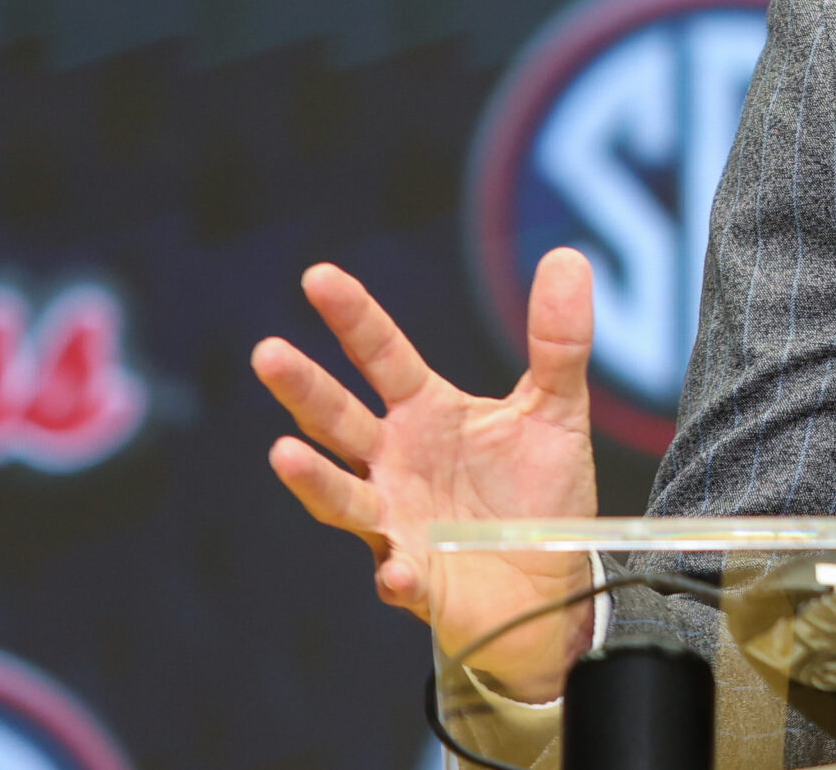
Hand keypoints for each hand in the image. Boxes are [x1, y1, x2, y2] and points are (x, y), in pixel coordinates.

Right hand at [251, 249, 599, 699]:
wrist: (550, 578)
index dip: (353, 318)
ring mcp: (396, 521)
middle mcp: (395, 463)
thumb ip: (559, 342)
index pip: (381, 355)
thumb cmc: (537, 493)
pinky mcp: (417, 580)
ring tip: (282, 455)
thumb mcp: (556, 411)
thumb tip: (567, 256)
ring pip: (343, 497)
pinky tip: (395, 570)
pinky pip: (397, 576)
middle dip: (304, 388)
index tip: (318, 277)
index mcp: (425, 413)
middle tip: (268, 352)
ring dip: (313, 479)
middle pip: (338, 419)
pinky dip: (393, 573)